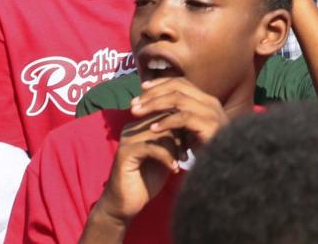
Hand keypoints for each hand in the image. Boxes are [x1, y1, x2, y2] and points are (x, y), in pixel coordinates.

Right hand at [83, 117, 182, 238]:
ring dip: (175, 148)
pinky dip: (167, 157)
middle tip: (186, 155)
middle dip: (180, 137)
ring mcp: (127, 139)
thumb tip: (192, 129)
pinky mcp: (126, 153)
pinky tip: (174, 169)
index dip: (181, 127)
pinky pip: (152, 148)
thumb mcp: (163, 157)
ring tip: (181, 162)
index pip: (165, 114)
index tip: (191, 145)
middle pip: (163, 120)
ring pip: (160, 133)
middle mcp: (131, 128)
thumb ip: (173, 142)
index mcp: (139, 126)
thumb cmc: (146, 181)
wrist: (126, 204)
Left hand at [131, 77, 229, 150]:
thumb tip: (157, 109)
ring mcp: (212, 113)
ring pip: (178, 99)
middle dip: (152, 93)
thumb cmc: (209, 153)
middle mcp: (211, 102)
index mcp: (207, 101)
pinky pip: (183, 118)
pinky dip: (166, 122)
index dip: (160, 83)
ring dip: (154, 105)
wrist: (230, 169)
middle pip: (177, 87)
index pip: (181, 82)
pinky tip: (152, 129)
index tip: (142, 89)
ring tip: (137, 113)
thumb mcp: (193, 131)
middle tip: (133, 103)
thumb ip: (180, 118)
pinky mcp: (210, 126)